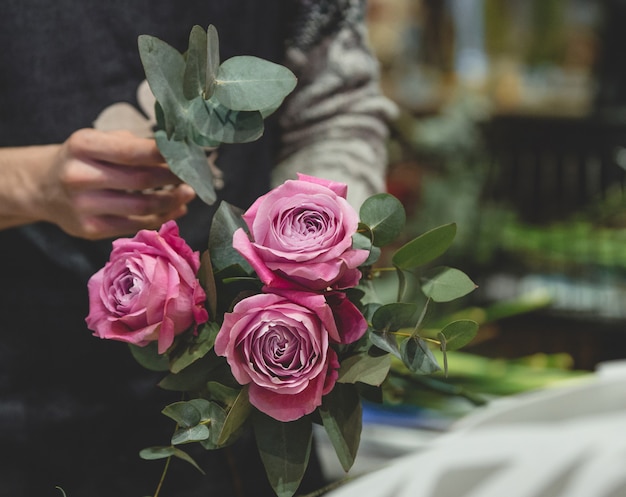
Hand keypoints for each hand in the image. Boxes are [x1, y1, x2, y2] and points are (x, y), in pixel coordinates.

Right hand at [2, 128, 195, 238]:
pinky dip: (160, 218)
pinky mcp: (90, 230)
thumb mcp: (99, 141)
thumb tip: (177, 151)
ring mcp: (83, 207)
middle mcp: (79, 176)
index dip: (165, 155)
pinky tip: (175, 209)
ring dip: (172, 201)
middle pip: (141, 180)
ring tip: (188, 194)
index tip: (188, 154)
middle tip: (194, 176)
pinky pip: (135, 225)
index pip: (133, 152)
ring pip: (142, 207)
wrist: (43, 188)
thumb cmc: (82, 160)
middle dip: (174, 179)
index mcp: (83, 146)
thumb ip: (133, 144)